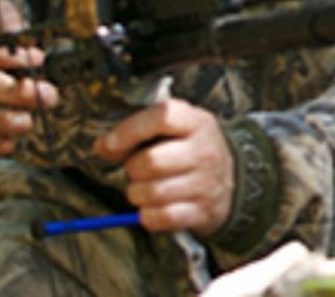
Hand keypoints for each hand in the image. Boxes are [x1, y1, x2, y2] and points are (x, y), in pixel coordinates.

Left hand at [95, 97, 235, 236]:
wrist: (233, 180)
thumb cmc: (190, 150)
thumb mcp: (174, 130)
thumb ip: (138, 131)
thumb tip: (101, 146)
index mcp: (196, 122)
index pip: (162, 117)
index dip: (130, 130)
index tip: (111, 144)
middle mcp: (204, 151)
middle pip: (151, 162)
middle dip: (132, 170)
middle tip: (137, 171)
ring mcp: (206, 183)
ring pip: (152, 193)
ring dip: (137, 194)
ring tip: (144, 189)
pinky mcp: (202, 211)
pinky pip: (162, 218)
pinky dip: (148, 216)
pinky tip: (152, 208)